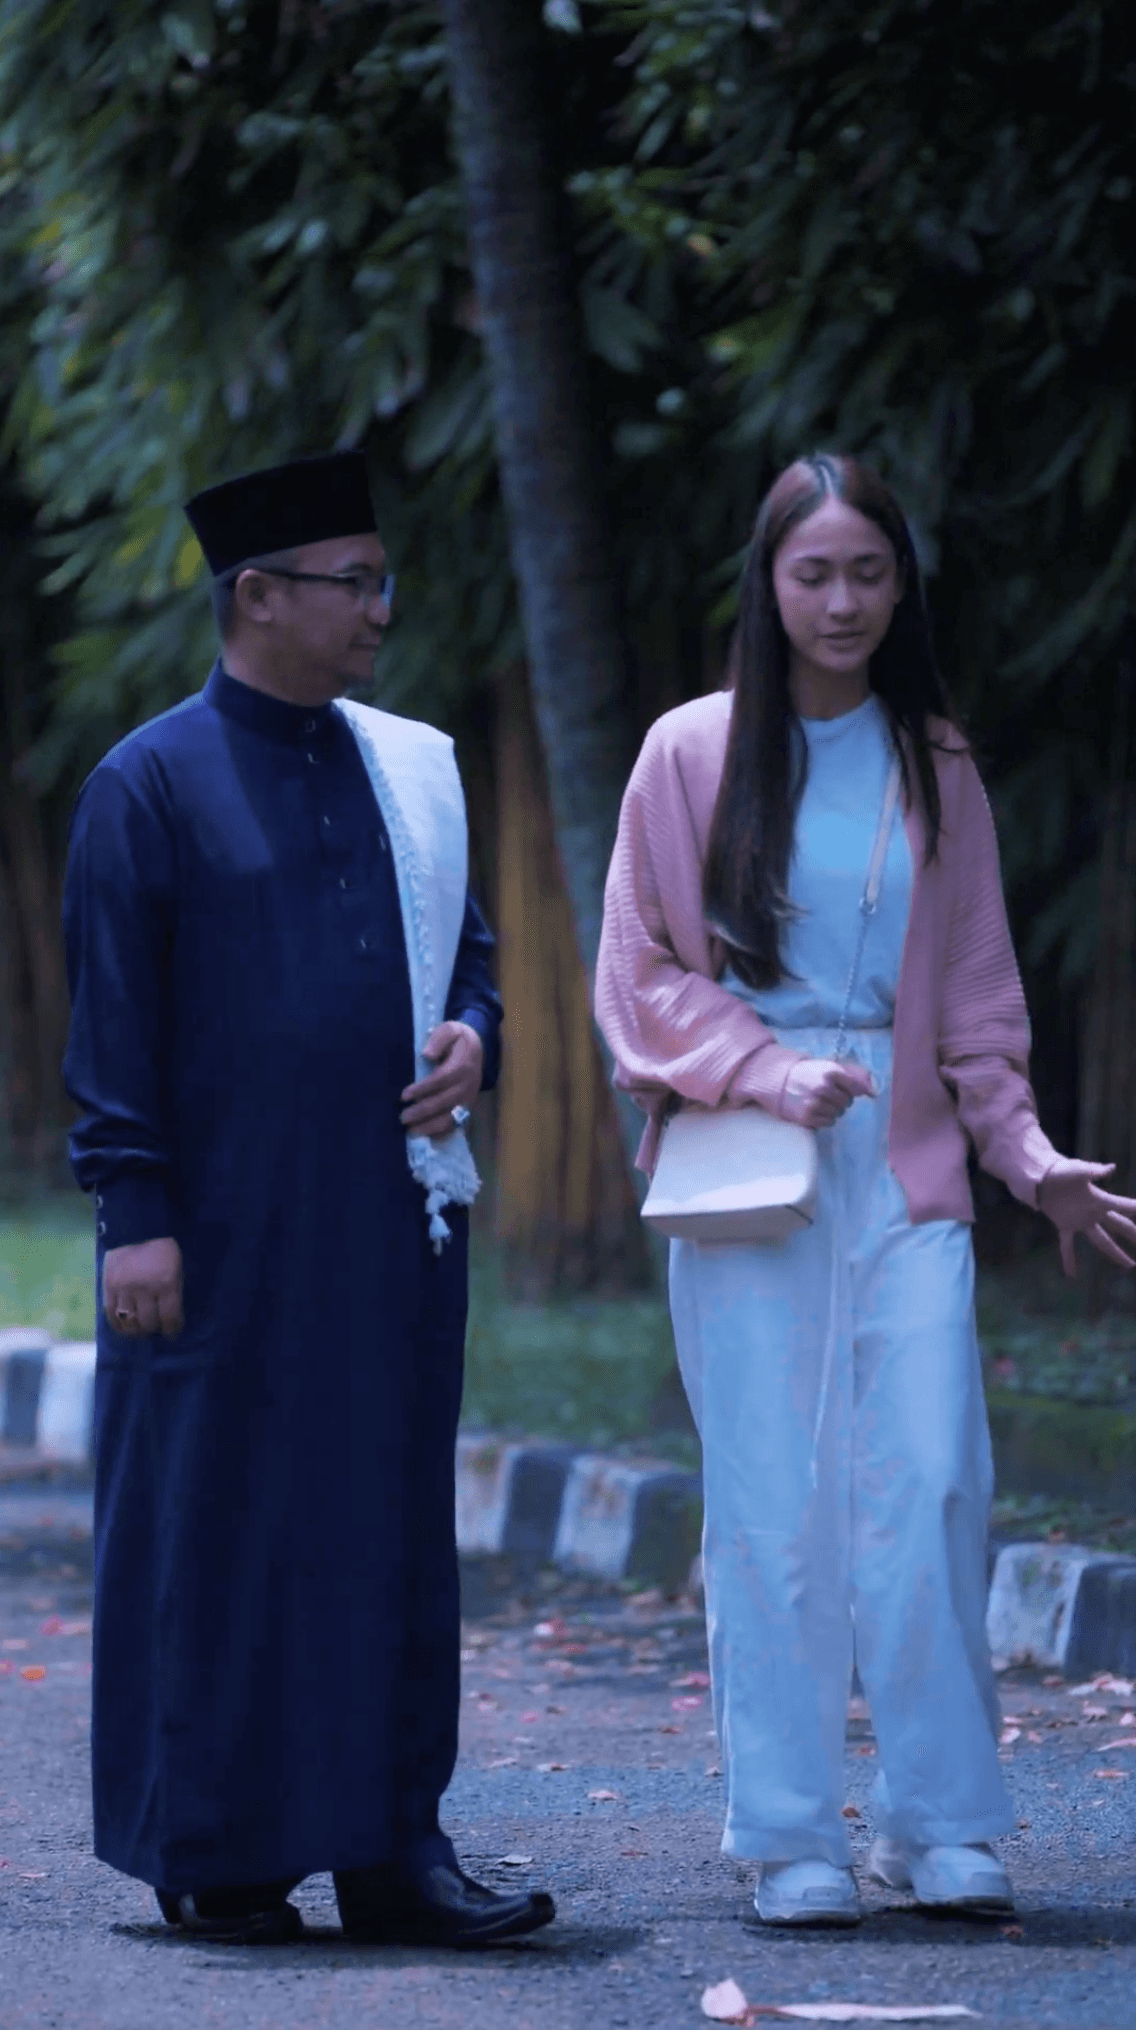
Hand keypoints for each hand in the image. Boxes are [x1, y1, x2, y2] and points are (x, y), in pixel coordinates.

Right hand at [102, 1237, 183, 1337]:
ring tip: (141, 1329)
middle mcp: (144, 1288)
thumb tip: (171, 1319)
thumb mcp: (176, 1269)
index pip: (169, 1317)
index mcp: (166, 1283)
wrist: (135, 1228)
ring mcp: (124, 1288)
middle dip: (155, 1329)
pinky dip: (119, 1325)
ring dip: (137, 1330)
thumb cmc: (162, 1250)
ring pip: (129, 1322)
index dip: (172, 1330)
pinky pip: (112, 1315)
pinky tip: (126, 1326)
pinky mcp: (108, 1287)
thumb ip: (173, 1294)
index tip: (172, 1333)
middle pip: (148, 1323)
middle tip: (156, 1328)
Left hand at [400, 1020, 483, 1138]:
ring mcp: (469, 1098)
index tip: (404, 1096)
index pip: (441, 1080)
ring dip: (431, 1126)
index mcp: (462, 1066)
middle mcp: (467, 1085)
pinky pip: (457, 1124)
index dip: (422, 1089)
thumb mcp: (449, 1030)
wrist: (479, 1047)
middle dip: (422, 1112)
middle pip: (444, 1102)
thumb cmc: (457, 1040)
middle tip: (403, 1118)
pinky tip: (427, 1136)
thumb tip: (427, 1055)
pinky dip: (442, 1132)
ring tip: (412, 1131)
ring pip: (451, 1117)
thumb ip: (439, 1040)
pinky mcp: (468, 1107)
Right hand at [780, 1057, 876, 1129]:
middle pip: (847, 1102)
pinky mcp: (807, 1117)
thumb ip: (853, 1076)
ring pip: (838, 1113)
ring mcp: (815, 1103)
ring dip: (832, 1109)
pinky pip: (828, 1122)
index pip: (857, 1088)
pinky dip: (824, 1118)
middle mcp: (823, 1087)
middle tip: (827, 1094)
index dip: (853, 1090)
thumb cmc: (808, 1073)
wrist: (778, 1080)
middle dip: (840, 1099)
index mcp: (831, 1072)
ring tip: (819, 1101)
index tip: (845, 1088)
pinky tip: (815, 1109)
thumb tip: (874, 1092)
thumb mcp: (829, 1067)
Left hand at [1037, 1158, 1135, 1277]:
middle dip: (1133, 1235)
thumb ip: (1095, 1171)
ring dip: (1115, 1252)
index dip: (1135, 1209)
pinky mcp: (1065, 1226)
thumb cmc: (1061, 1171)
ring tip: (1129, 1264)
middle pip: (1119, 1226)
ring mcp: (1081, 1221)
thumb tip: (1113, 1167)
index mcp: (1099, 1200)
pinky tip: (1071, 1275)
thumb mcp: (1079, 1170)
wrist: (1041, 1176)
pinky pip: (1067, 1246)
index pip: (1122, 1206)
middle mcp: (1094, 1213)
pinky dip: (1069, 1259)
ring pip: (1102, 1241)